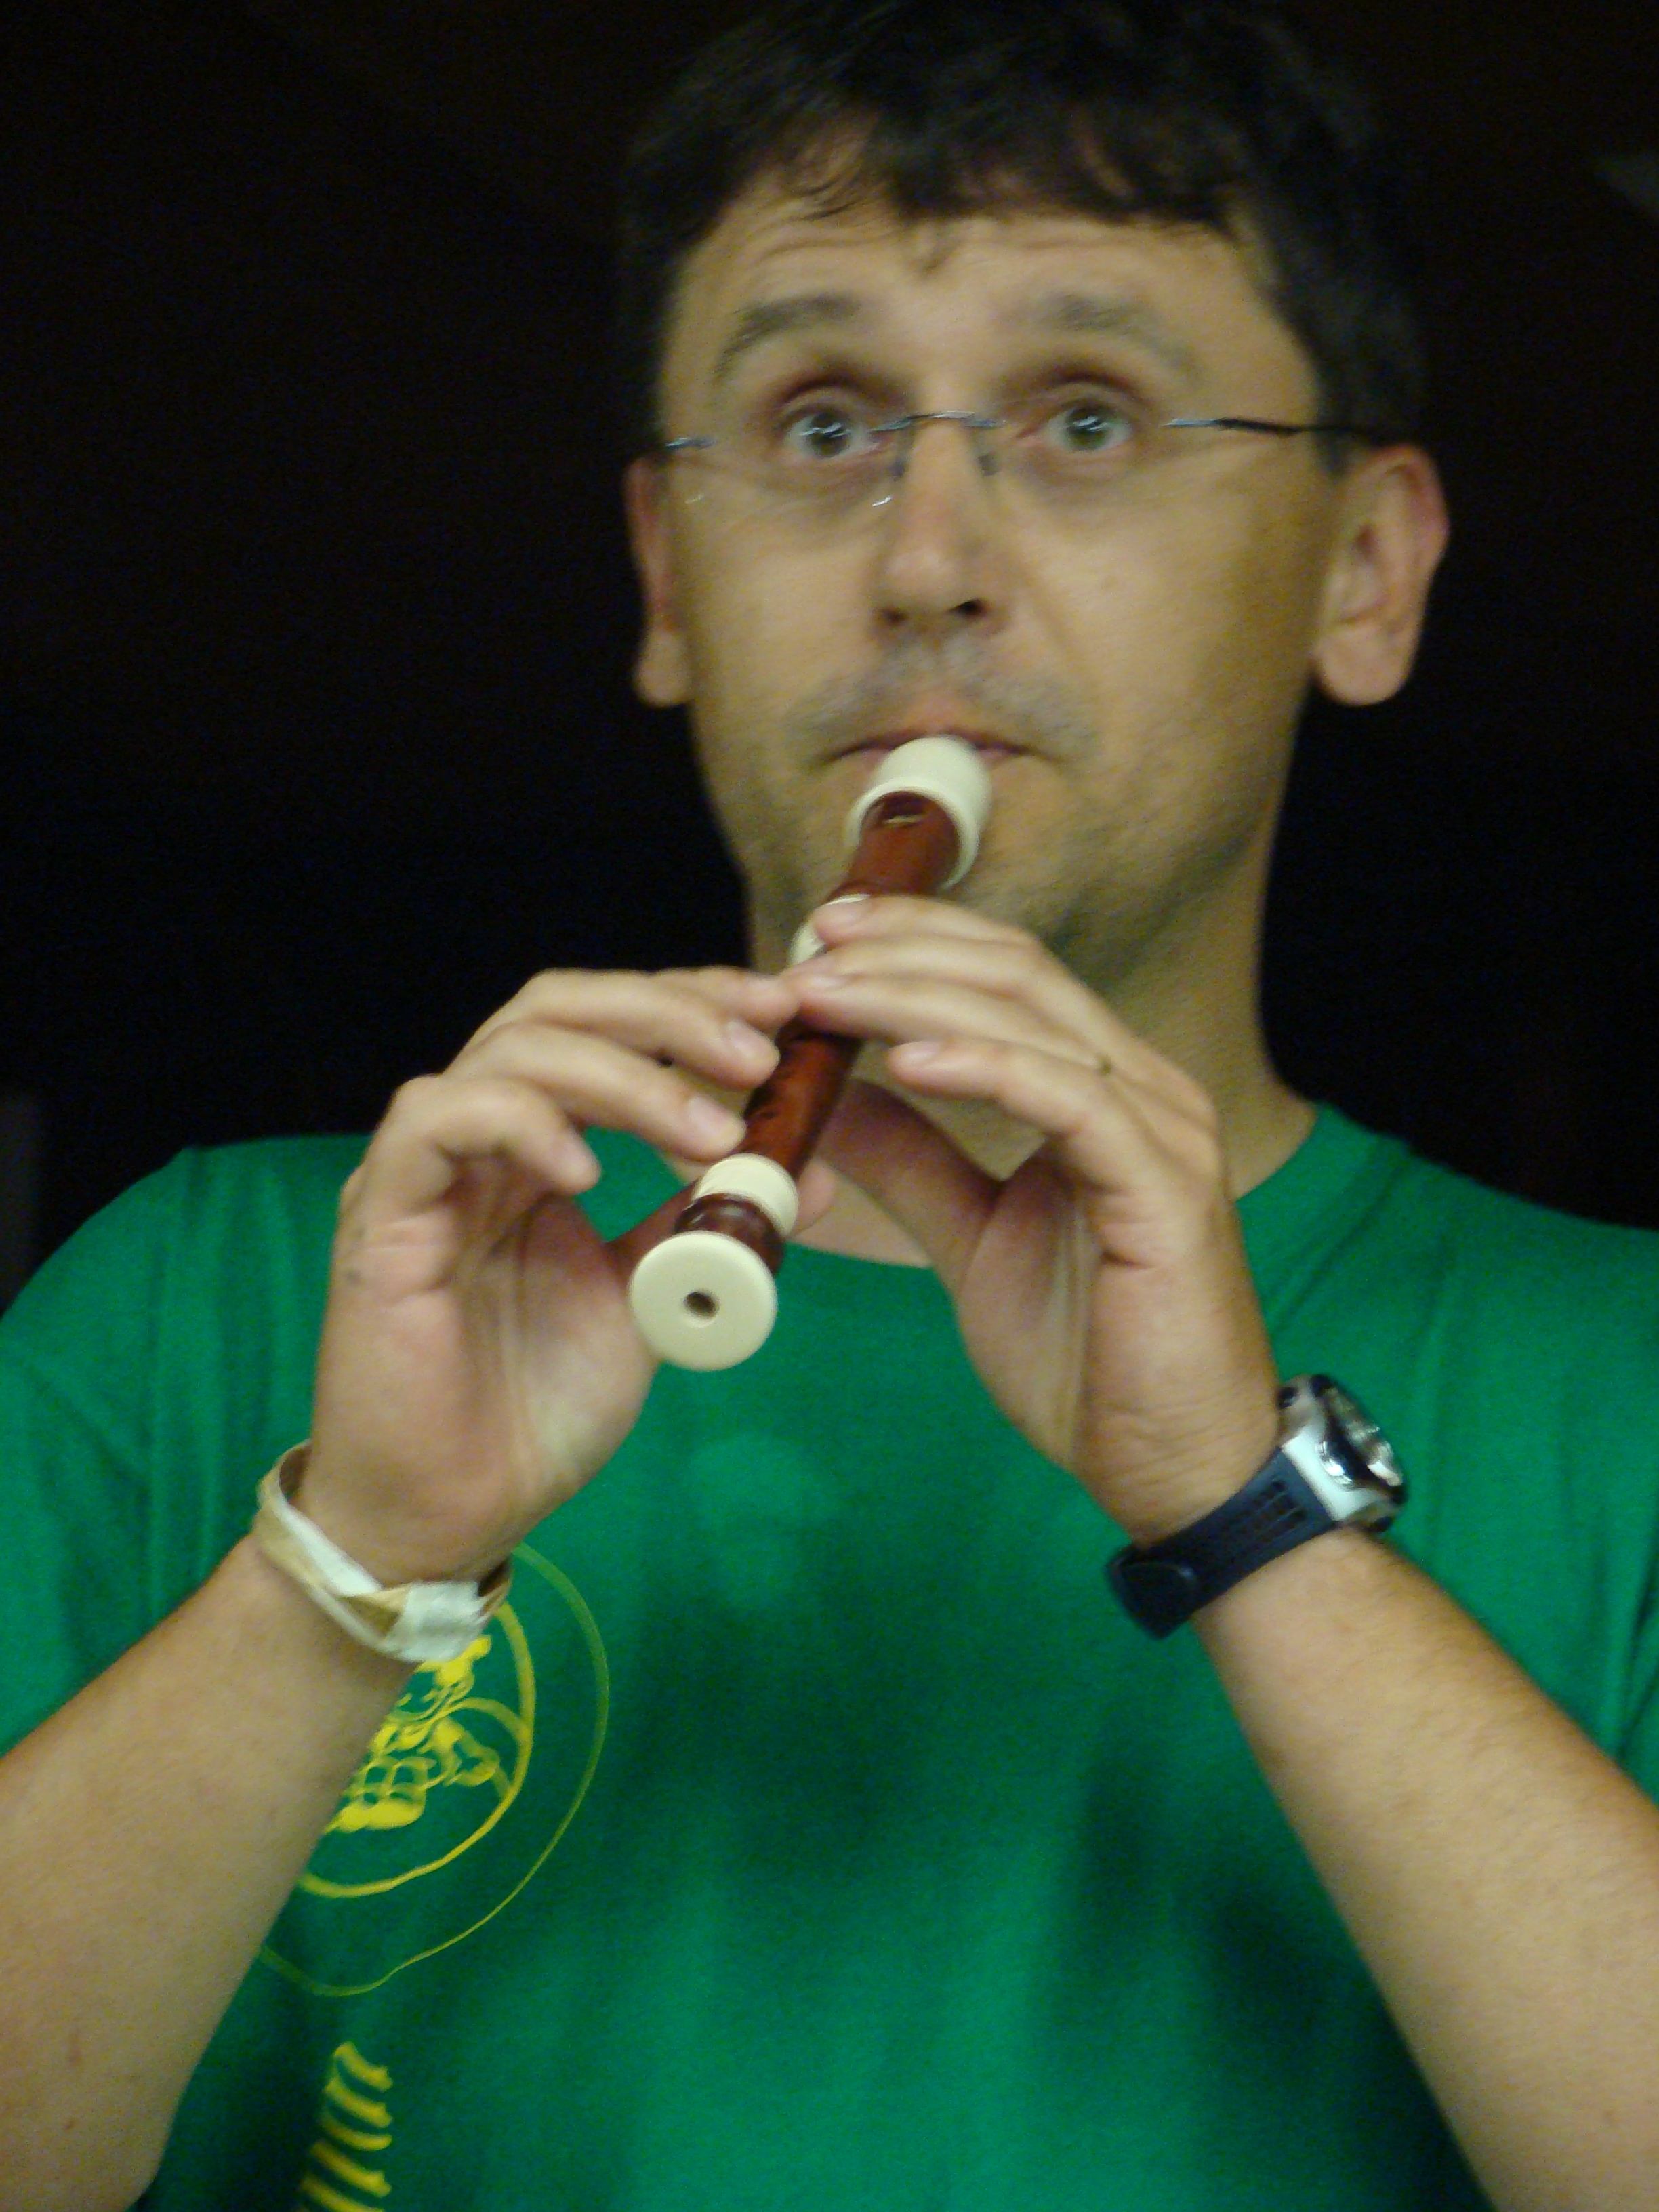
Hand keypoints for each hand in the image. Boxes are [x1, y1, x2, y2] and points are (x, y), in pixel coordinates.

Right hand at [301, 967, 830, 1582]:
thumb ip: (708, 1227)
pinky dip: (520, 1121)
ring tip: (710, 1134)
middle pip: (561, 1006)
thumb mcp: (650, 1299)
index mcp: (537, 1144)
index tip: (784, 1015)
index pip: (609, 1024)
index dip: (693, 1001)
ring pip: (512, 1050)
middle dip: (670, 1010)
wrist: (451, 1514)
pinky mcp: (380, 1214)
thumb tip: (813, 1175)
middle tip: (760, 1049)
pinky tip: (587, 1170)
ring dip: (625, 1073)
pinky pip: (435, 1121)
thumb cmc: (532, 1409)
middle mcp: (478, 1135)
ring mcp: (425, 1167)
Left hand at [794, 898, 1281, 1543]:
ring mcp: (1164, 1130)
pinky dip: (984, 1068)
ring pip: (1031, 1021)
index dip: (914, 942)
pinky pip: (1069, 1098)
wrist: (1174, 1467)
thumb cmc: (1088, 1358)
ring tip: (823, 997)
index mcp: (1107, 1090)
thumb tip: (830, 1095)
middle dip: (901, 951)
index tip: (816, 937)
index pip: (1008, 976)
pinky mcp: (1164, 1187)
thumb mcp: (970, 1238)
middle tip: (802, 949)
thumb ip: (911, 1160)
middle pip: (1015, 974)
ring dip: (914, 999)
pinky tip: (906, 1061)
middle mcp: (1146, 1089)